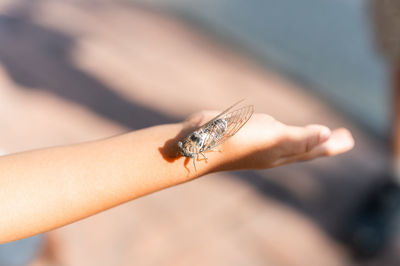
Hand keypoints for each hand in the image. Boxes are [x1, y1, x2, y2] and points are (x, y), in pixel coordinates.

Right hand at [184, 111, 353, 171]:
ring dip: (307, 138)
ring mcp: (258, 143)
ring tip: (319, 132)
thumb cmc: (238, 140)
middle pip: (305, 148)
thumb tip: (327, 136)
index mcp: (281, 153)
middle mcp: (272, 150)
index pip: (313, 149)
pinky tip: (280, 127)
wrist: (200, 144)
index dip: (330, 144)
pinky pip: (273, 133)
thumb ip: (301, 138)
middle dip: (324, 143)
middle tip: (343, 136)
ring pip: (290, 142)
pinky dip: (284, 131)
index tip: (347, 138)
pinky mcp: (246, 133)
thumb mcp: (272, 137)